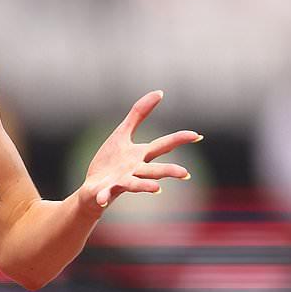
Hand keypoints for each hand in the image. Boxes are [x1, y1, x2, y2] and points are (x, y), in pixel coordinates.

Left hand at [80, 91, 198, 210]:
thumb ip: (139, 114)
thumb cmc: (111, 161)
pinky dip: (103, 196)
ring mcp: (120, 181)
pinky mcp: (104, 190)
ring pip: (134, 184)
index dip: (178, 140)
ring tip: (156, 188)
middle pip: (154, 170)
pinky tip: (102, 199)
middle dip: (169, 171)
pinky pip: (104, 194)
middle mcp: (134, 170)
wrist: (93, 188)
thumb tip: (160, 92)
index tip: (197, 135)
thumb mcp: (122, 133)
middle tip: (185, 173)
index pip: (162, 146)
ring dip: (144, 186)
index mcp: (140, 156)